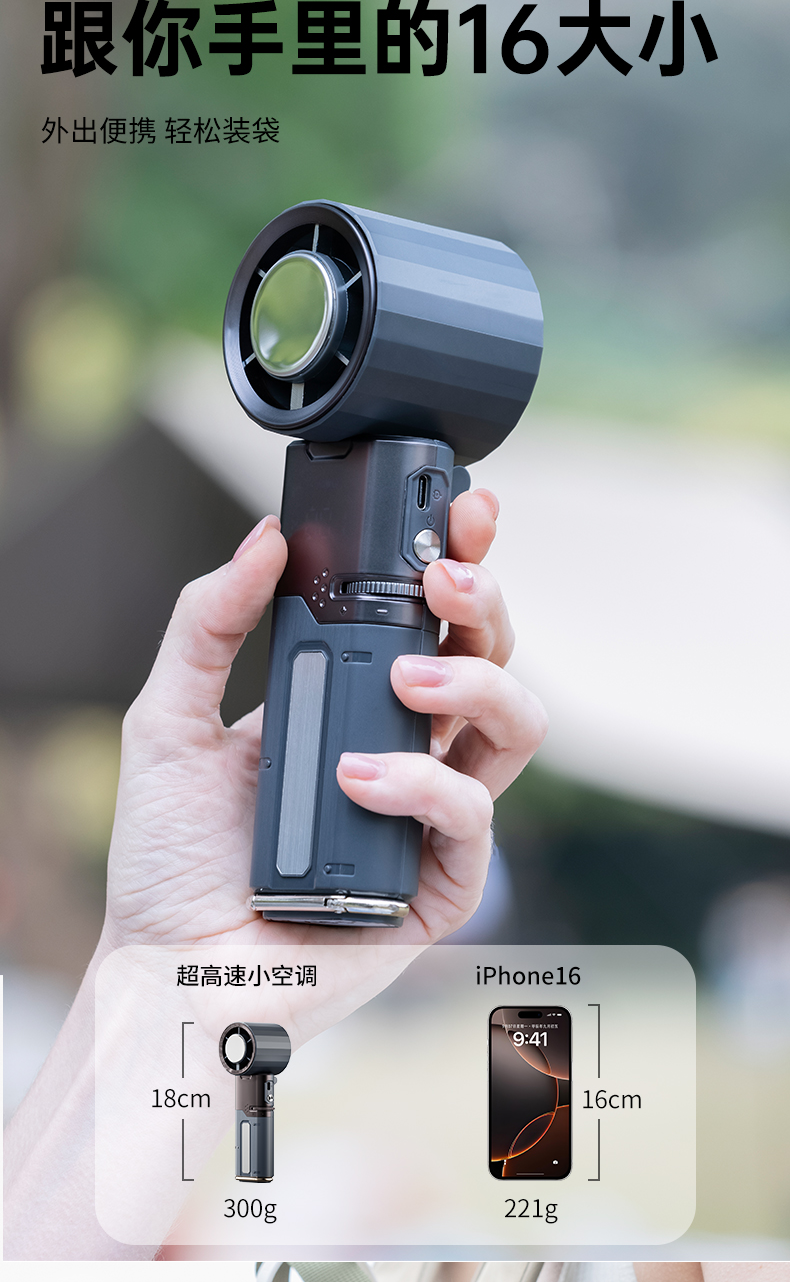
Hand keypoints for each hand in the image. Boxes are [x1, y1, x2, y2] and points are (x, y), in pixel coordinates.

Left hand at [102, 487, 546, 953]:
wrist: (163, 968)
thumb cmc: (170, 857)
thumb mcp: (169, 718)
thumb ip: (208, 624)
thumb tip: (264, 539)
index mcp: (358, 701)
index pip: (430, 618)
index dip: (463, 560)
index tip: (463, 511)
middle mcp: (407, 749)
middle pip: (493, 656)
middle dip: (486, 600)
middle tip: (444, 577)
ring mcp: (429, 817)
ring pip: (516, 728)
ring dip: (477, 680)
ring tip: (408, 677)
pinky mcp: (437, 887)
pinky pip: (470, 818)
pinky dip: (425, 786)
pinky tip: (361, 779)